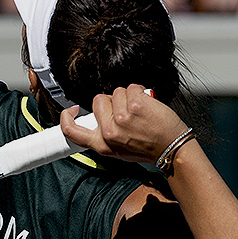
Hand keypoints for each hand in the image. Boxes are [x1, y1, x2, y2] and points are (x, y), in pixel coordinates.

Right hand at [60, 84, 185, 166]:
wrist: (171, 148)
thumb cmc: (147, 149)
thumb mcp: (118, 151)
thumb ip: (104, 136)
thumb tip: (99, 117)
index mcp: (101, 144)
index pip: (72, 131)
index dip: (67, 118)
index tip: (72, 110)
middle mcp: (109, 132)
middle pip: (98, 100)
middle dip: (111, 101)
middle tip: (126, 113)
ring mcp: (121, 117)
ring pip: (116, 92)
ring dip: (128, 96)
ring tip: (140, 112)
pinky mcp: (135, 104)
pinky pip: (132, 87)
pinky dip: (140, 91)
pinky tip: (147, 104)